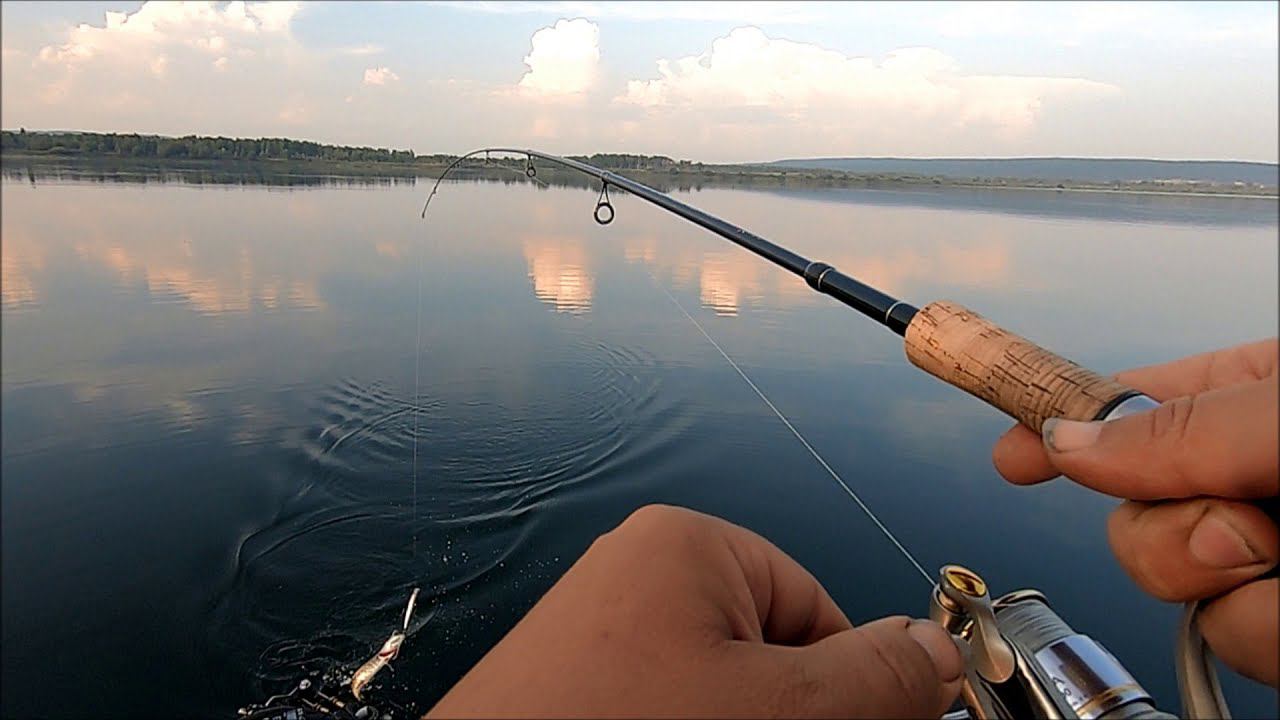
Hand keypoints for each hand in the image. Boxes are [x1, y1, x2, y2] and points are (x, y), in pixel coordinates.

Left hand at [427, 505, 962, 717]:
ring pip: (715, 688)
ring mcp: (597, 637)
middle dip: (790, 711)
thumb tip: (938, 651)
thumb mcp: (778, 710)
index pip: (816, 608)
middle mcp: (634, 575)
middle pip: (767, 651)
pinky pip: (662, 702)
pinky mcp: (571, 689)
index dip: (847, 685)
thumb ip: (875, 678)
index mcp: (687, 545)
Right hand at [992, 339, 1278, 685]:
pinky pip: (1228, 639)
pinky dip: (1266, 634)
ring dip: (1228, 588)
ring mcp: (1265, 556)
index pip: (1128, 405)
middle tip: (1242, 530)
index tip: (1008, 457)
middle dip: (1168, 533)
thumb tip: (1065, 441)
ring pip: (1172, 586)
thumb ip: (1181, 429)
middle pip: (1133, 513)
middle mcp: (1252, 477)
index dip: (1059, 424)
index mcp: (1252, 399)